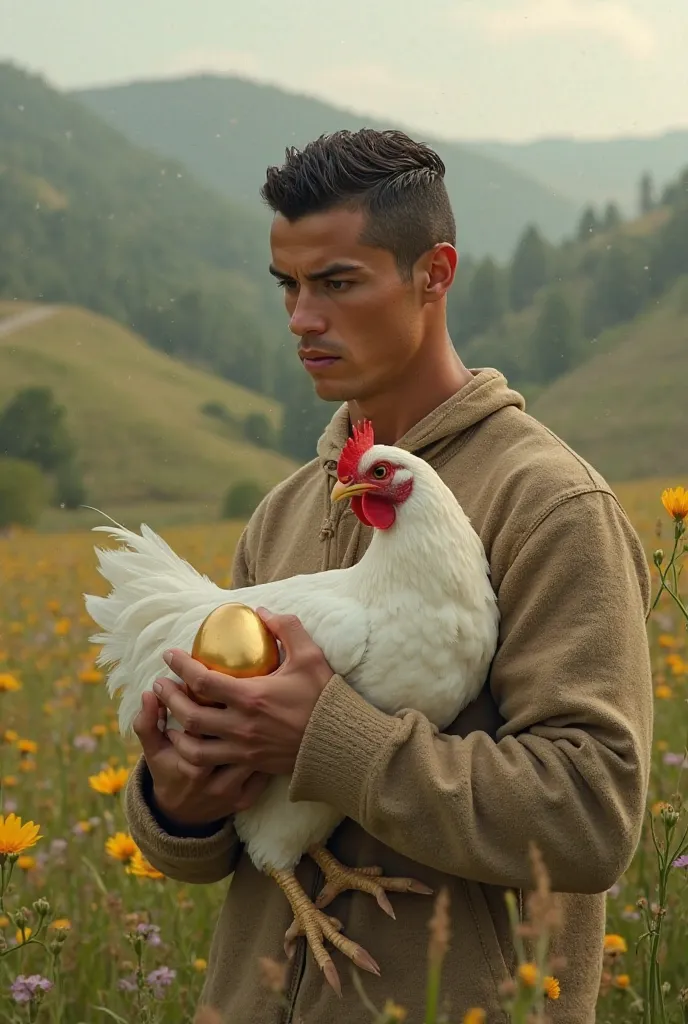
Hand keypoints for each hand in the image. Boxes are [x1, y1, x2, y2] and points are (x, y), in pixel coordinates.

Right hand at [132, 690, 269, 830]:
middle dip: (241, 714)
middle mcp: (213, 780)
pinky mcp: (246, 799)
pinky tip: (269, 736)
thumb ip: (147, 722)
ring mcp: (232, 791)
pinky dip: (267, 754)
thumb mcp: (152, 750)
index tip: (213, 686)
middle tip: (245, 694)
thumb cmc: (168, 772)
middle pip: (235, 739)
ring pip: (253, 755)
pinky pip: (264, 773)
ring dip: (258, 732)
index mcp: (190, 765)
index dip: (211, 703)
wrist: (180, 815)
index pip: (205, 728)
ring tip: (261, 710)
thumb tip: (148, 693)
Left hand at [153, 609, 333, 775]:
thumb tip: (262, 612)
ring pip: (194, 746)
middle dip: (169, 697)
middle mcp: (241, 725)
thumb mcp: (310, 656)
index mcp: (252, 696)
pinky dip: (193, 752)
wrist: (340, 743)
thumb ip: (286, 628)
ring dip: (176, 730)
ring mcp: (244, 748)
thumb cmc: (325, 698)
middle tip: (160, 683)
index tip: (169, 654)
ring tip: (169, 717)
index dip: (181, 665)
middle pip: (190, 714)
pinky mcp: (249, 763)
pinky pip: (210, 762)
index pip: (203, 680)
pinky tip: (190, 741)